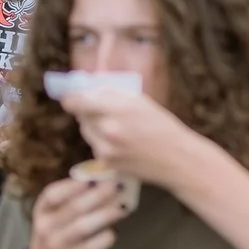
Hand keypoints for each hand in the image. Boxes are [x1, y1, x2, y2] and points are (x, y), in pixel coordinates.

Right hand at [26, 174, 126, 248]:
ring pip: (84, 226)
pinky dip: (107, 236)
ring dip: (106, 214)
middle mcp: (47, 226)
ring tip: (122, 207)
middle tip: (117, 186)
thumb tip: (103, 178)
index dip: (73, 185)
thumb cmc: (56, 232)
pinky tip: (115, 230)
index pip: (52, 194)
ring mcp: (59, 244)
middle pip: (73, 208)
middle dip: (98, 195)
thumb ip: (72, 198)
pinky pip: (94, 246)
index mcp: (43, 209)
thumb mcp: (55, 213)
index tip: (93, 177)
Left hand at [60, 89, 209, 192]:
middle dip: (88, 111)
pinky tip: (123, 144)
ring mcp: (105, 149)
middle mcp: (107, 129)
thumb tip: (89, 86)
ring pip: (86, 131)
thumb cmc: (161, 126)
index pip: (76, 101)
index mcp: (116, 108)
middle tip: (102, 110)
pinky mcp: (106, 163)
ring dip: (95, 127)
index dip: (71, 98)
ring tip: (118, 128)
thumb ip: (112, 94)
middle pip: (81, 116)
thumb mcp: (140, 102)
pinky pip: (95, 147)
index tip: (72, 96)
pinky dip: (103, 143)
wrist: (176, 158)